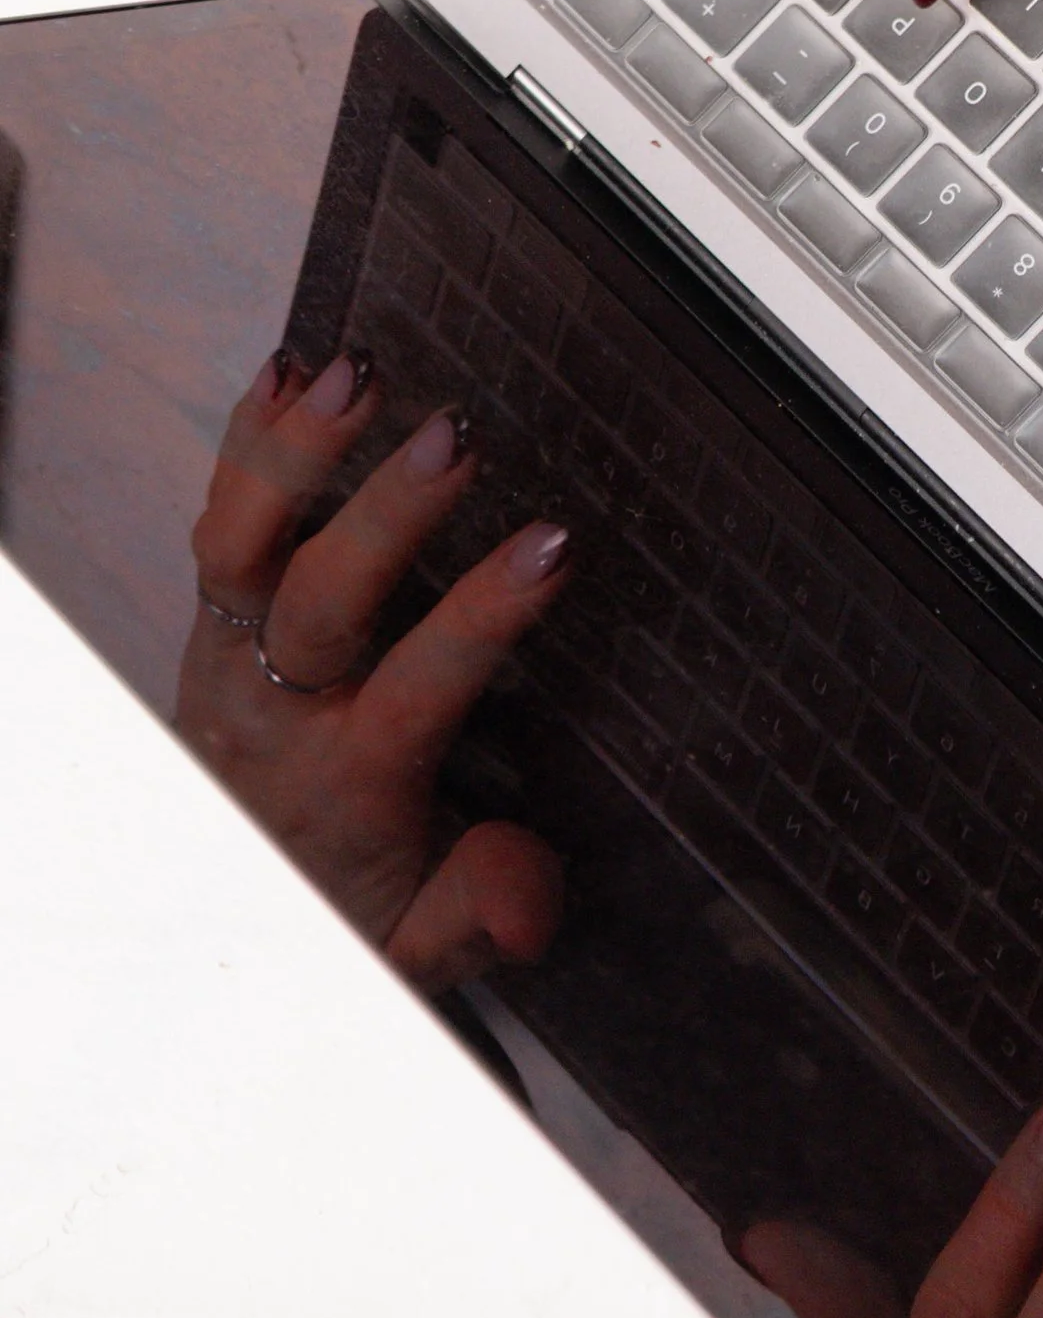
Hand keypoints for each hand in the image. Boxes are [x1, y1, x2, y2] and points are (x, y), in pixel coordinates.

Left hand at [180, 346, 568, 986]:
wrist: (228, 894)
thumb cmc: (345, 899)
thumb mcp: (419, 947)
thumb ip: (476, 911)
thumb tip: (529, 898)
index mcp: (346, 782)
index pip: (417, 688)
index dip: (483, 616)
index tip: (553, 546)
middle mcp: (275, 710)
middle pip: (316, 602)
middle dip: (385, 516)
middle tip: (456, 439)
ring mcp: (231, 656)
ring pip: (238, 547)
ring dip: (295, 454)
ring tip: (358, 373)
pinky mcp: (214, 619)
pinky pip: (214, 522)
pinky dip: (244, 441)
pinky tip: (285, 370)